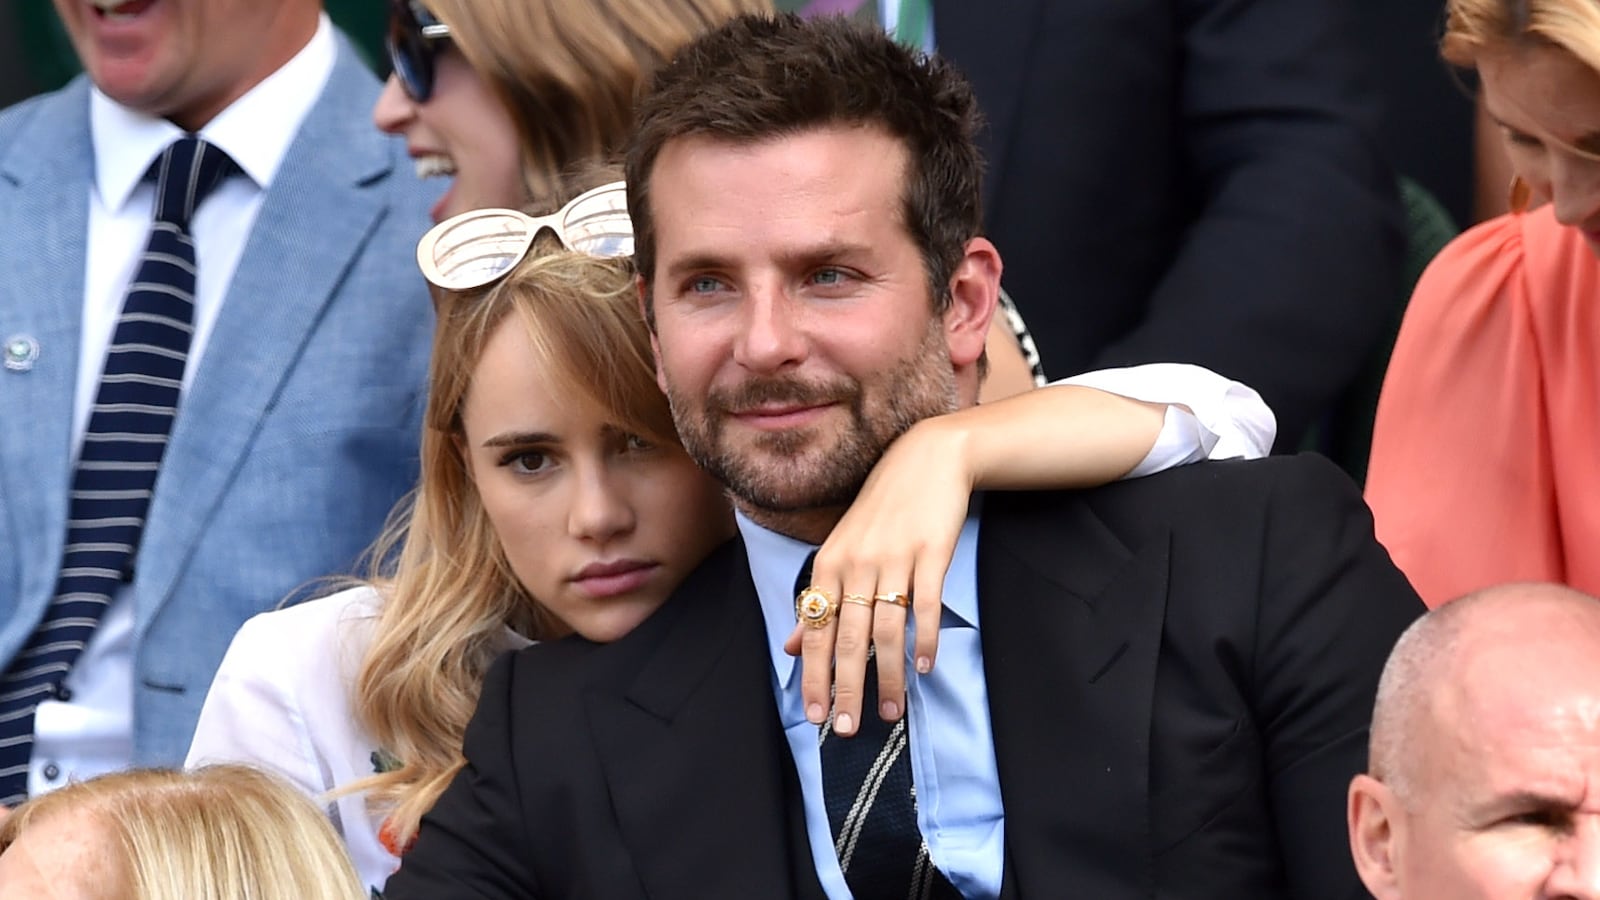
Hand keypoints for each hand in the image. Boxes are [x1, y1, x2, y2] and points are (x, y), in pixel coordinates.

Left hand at [784, 417, 973, 735]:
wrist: (926, 459)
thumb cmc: (880, 509)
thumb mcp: (841, 549)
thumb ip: (818, 599)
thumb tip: (793, 645)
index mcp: (829, 564)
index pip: (816, 631)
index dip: (814, 676)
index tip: (814, 715)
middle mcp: (856, 564)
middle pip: (847, 638)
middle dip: (845, 688)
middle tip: (846, 728)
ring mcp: (894, 558)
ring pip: (887, 631)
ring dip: (890, 677)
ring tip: (892, 712)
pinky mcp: (930, 553)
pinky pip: (925, 605)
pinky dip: (926, 639)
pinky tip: (926, 668)